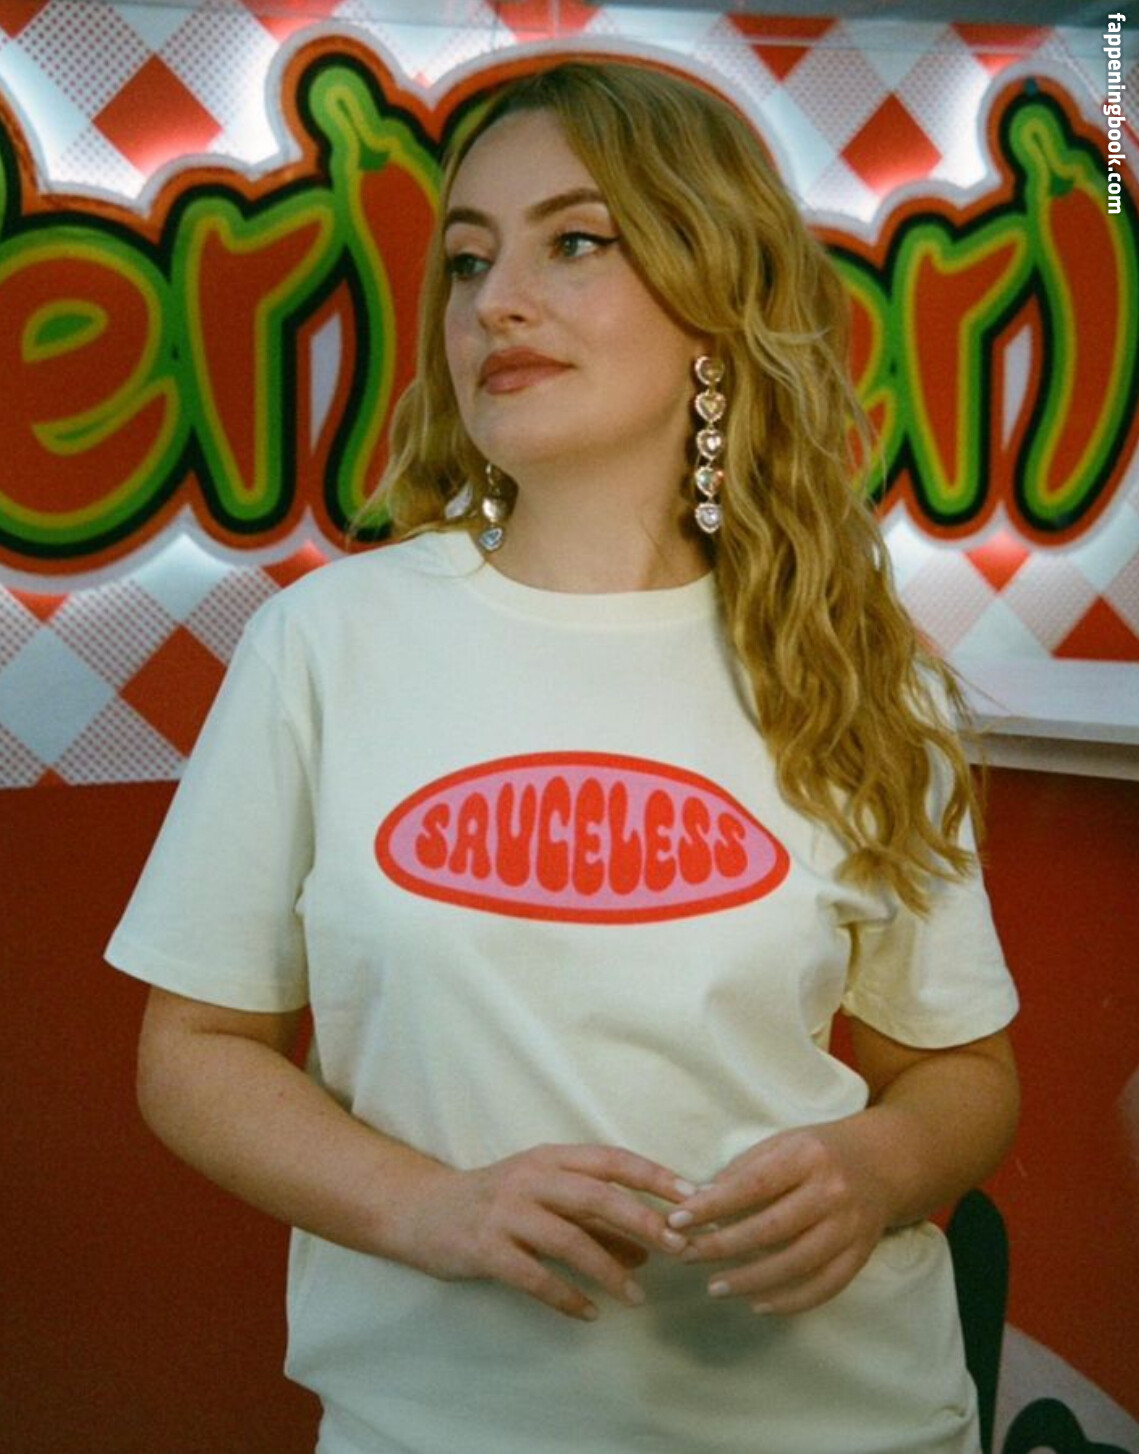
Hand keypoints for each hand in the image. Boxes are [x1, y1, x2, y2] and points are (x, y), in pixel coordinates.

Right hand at [391, 1143, 691, 1320]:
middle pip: (597, 1196)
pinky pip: (534, 1277)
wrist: (423, 1211)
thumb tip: (652, 1247)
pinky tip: (590, 1314)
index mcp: (551, 1157)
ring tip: (638, 1298)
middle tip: (680, 1248)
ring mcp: (506, 1212)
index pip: (611, 1159)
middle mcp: (531, 1178)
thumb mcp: (546, 1198)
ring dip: (610, 1270)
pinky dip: (566, 1297)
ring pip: (569, 1239)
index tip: (693, 1196)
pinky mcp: (485, 1248)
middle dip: (644, 1221)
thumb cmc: (497, 1203)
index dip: (654, 1176)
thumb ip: (595, 1219)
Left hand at [668, 1116, 894, 1314]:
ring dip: (751, 1280)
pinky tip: (758, 1305)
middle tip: (687, 1256)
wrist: (883, 1163)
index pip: (753, 1185)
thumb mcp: (781, 1144)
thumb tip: (697, 1202)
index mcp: (807, 1156)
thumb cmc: (818, 1152)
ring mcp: (850, 1227)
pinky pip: (824, 1287)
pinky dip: (789, 1301)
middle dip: (724, 1246)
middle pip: (772, 1228)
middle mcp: (832, 1191)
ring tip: (715, 1287)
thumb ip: (742, 1171)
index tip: (677, 1220)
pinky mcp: (861, 1255)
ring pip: (797, 1263)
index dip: (713, 1206)